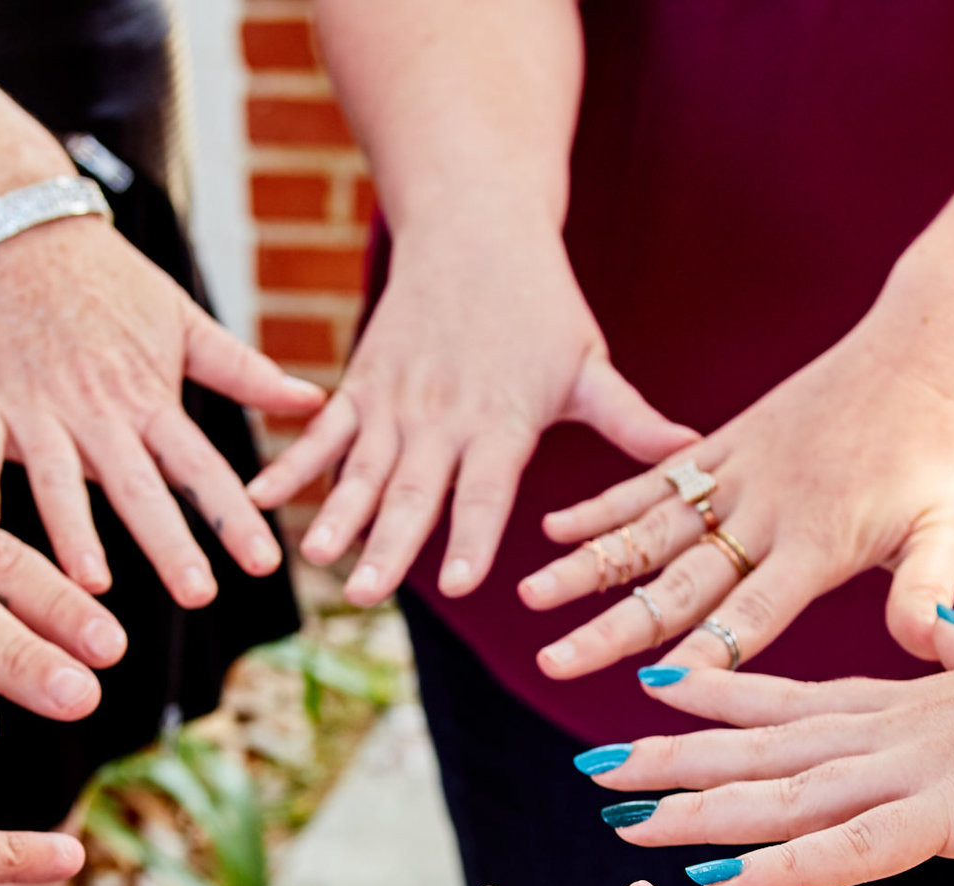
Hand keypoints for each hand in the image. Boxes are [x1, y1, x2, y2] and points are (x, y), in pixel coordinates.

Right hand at [0, 218, 325, 605]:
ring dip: (74, 528)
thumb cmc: (105, 279)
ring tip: (93, 582)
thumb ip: (242, 371)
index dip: (233, 515)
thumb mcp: (181, 317)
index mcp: (149, 398)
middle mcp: (96, 410)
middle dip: (169, 540)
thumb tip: (315, 400)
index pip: (200, 467)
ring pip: (58, 476)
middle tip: (199, 594)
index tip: (265, 562)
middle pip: (138, 485)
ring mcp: (34, 407)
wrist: (13, 225)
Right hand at [245, 229, 694, 606]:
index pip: (486, 490)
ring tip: (312, 555)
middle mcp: (442, 418)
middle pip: (413, 490)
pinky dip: (291, 463)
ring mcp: (394, 402)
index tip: (454, 582)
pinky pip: (321, 433)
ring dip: (335, 513)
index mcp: (501, 421)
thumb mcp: (591, 363)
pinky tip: (261, 498)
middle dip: (388, 544)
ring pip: (360, 468)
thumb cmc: (542, 303)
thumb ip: (632, 420)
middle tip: (366, 592)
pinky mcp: (360, 387)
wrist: (474, 225)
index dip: (469, 535)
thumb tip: (692, 455)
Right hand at [525, 275, 953, 679]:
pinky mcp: (728, 443)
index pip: (752, 611)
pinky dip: (605, 504)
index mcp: (821, 541)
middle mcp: (766, 508)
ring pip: (648, 528)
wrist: (938, 344)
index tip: (650, 692)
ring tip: (528, 597)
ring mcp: (739, 472)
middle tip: (554, 662)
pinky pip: (655, 479)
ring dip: (588, 566)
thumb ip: (931, 590)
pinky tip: (555, 528)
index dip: (705, 653)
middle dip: (612, 626)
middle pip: (677, 580)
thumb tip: (929, 647)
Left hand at [582, 632, 953, 885]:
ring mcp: (919, 769)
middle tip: (594, 771)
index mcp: (907, 703)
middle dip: (673, 761)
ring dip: (699, 811)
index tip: (650, 687)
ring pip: (783, 793)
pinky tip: (721, 874)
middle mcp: (893, 731)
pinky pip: (852, 846)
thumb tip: (940, 631)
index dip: (718, 696)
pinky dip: (785, 863)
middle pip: (760, 747)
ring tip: (622, 823)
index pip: (790, 698)